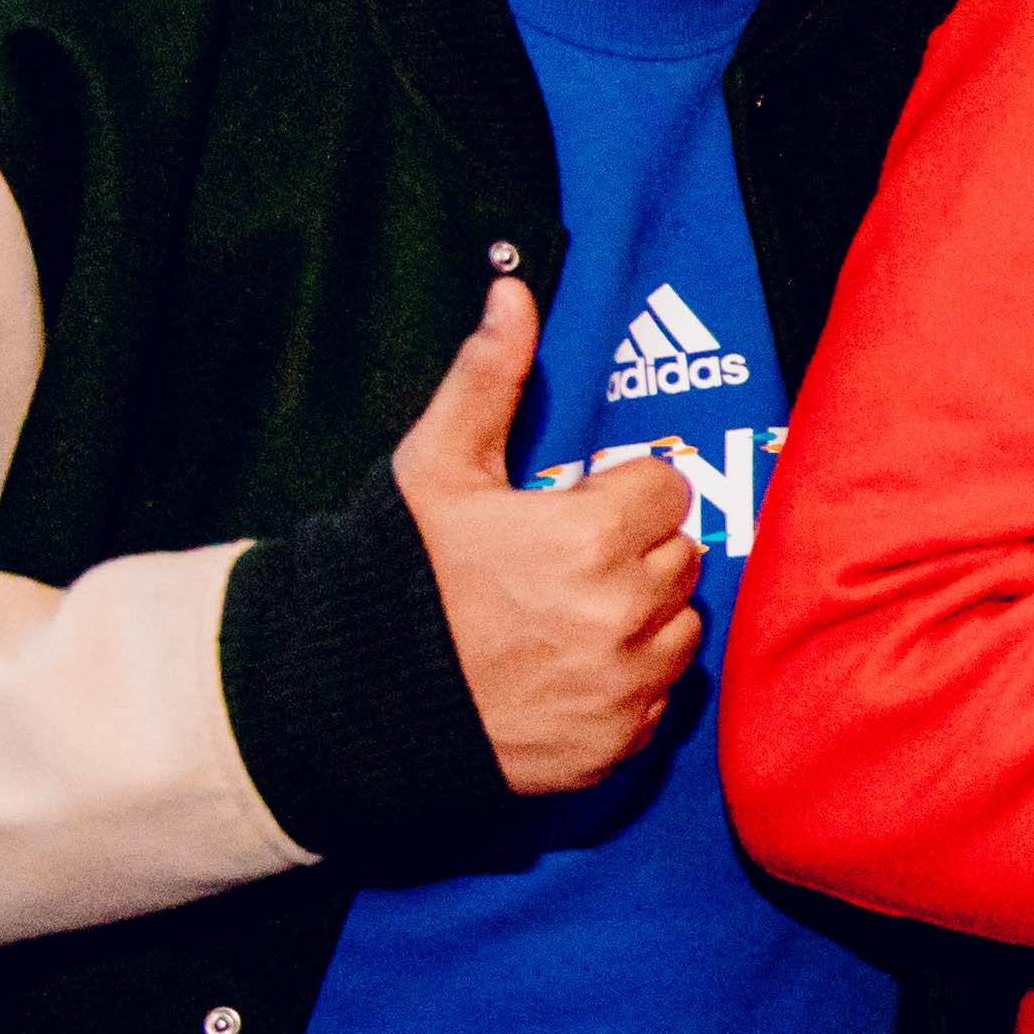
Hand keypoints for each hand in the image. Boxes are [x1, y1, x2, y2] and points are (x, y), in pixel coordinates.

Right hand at [396, 269, 702, 796]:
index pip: (666, 488)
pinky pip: (660, 696)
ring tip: (567, 616)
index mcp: (591, 537)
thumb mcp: (437, 468)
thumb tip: (513, 289)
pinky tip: (567, 671)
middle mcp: (623, 614)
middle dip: (633, 552)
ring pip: (681, 626)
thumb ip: (488, 378)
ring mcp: (624, 686)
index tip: (577, 509)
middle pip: (679, 556)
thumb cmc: (398, 574)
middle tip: (564, 565)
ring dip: (643, 617)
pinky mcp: (617, 744)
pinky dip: (628, 683)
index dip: (622, 494)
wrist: (352, 702)